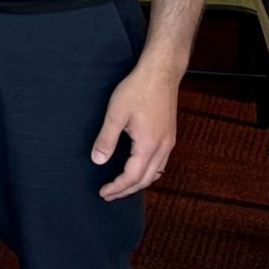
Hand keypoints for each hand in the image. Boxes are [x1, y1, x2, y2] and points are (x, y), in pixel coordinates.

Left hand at [90, 59, 178, 198]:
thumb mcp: (115, 113)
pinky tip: (137, 168)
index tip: (103, 192)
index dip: (117, 187)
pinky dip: (148, 172)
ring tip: (121, 186)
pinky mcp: (170, 136)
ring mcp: (169, 142)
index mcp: (149, 144)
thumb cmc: (137, 89)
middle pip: (146, 180)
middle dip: (126, 190)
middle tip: (109, 195)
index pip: (132, 176)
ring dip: (138, 183)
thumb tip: (98, 161)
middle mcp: (163, 147)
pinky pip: (160, 163)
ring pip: (156, 173)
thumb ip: (106, 139)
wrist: (160, 73)